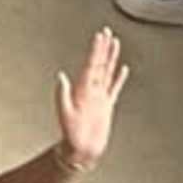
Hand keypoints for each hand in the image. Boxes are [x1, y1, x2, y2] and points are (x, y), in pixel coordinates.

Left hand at [57, 30, 124, 169]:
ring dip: (111, 58)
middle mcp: (91, 91)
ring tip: (115, 44)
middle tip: (106, 32)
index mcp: (83, 90)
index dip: (96, 50)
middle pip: (99, 64)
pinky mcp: (106, 106)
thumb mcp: (65, 114)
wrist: (80, 151)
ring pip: (107, 73)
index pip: (91, 64)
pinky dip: (119, 78)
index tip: (100, 36)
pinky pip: (114, 89)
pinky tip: (122, 69)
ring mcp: (99, 97)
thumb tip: (60, 76)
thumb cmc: (71, 136)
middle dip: (103, 48)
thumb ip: (62, 95)